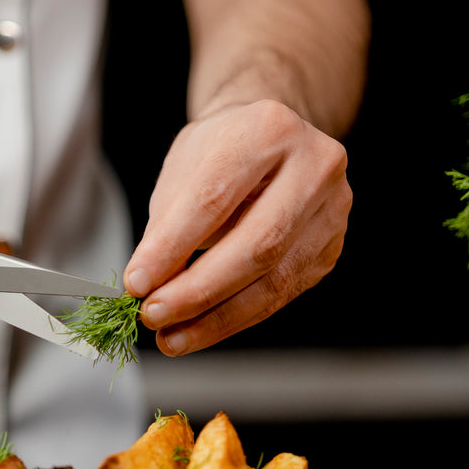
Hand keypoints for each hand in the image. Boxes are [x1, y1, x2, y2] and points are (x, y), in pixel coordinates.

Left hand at [123, 99, 350, 355]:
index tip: (136, 282)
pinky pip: (281, 294)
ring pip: (274, 280)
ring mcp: (331, 210)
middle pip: (255, 244)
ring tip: (172, 337)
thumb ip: (169, 223)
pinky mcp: (330, 248)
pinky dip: (236, 317)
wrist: (271, 139)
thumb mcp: (185, 167)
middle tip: (153, 314)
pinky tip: (201, 329)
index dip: (172, 247)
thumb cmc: (222, 150)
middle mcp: (313, 167)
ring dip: (216, 317)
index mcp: (268, 130)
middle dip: (198, 290)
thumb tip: (150, 284)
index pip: (214, 198)